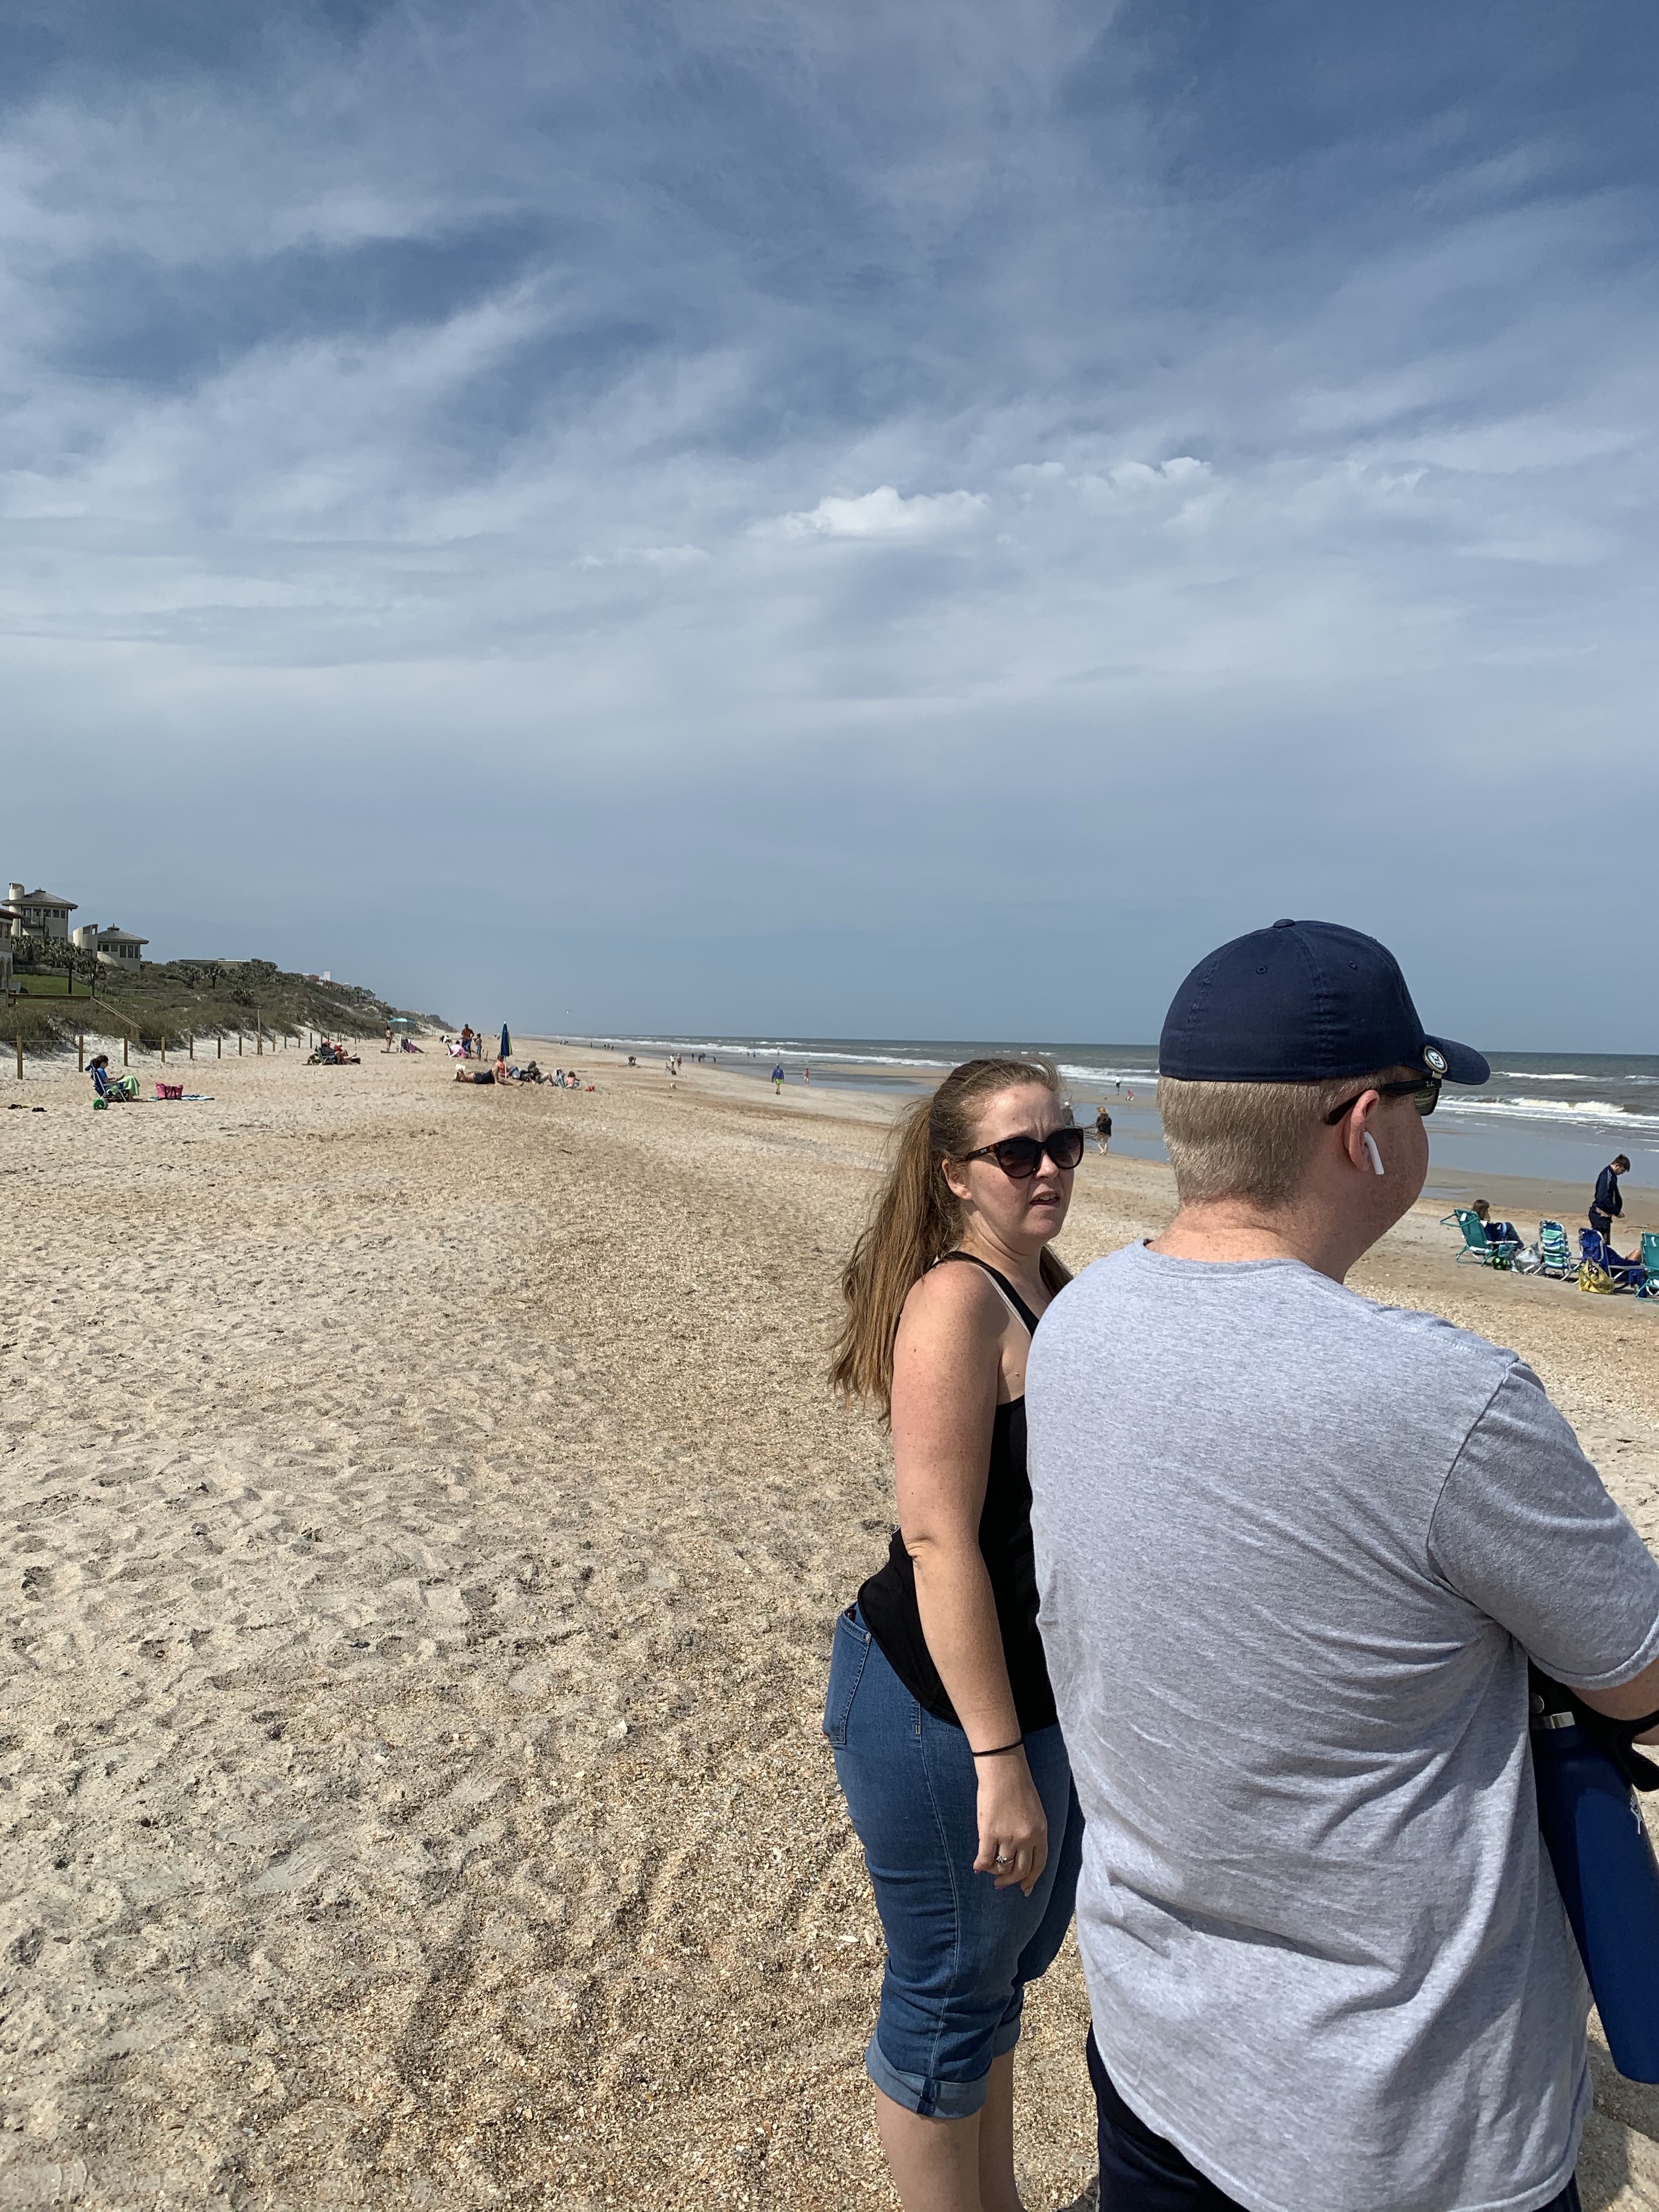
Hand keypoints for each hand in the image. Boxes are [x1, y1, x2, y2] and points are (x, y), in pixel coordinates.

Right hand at [973, 1754, 1047, 1894]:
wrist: (1003, 1769)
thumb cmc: (1018, 1785)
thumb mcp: (1035, 1811)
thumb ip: (1031, 1832)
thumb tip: (1021, 1851)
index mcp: (1041, 1831)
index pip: (1039, 1864)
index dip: (1031, 1879)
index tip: (1025, 1889)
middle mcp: (1027, 1837)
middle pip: (1021, 1870)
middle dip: (1011, 1881)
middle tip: (1001, 1884)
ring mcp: (1008, 1836)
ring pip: (1002, 1866)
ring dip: (995, 1872)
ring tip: (988, 1869)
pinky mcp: (990, 1832)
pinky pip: (985, 1858)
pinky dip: (981, 1866)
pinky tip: (977, 1867)